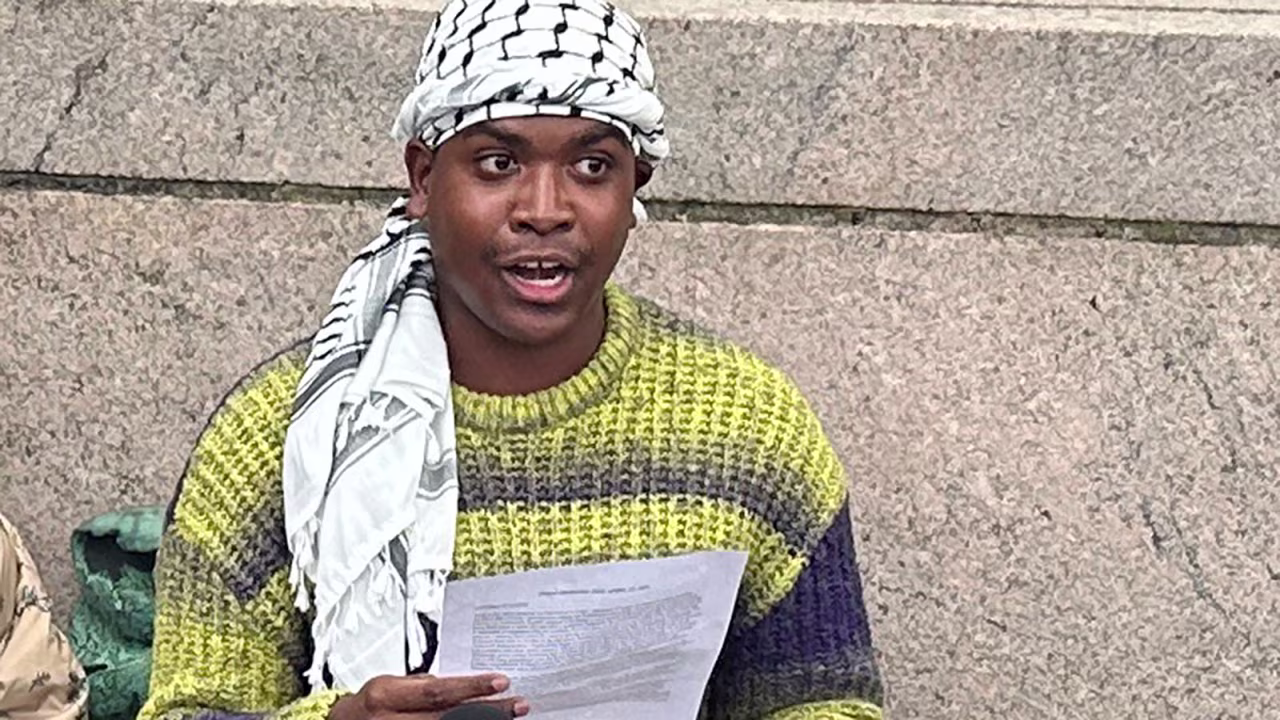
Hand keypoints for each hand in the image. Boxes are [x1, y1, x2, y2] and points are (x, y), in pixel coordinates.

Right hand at [329, 673, 528, 719]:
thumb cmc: (366, 708)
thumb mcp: (388, 688)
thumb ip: (420, 687)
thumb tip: (461, 685)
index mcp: (385, 695)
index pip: (437, 690)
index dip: (470, 688)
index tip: (500, 682)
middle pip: (446, 718)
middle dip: (486, 712)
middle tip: (517, 706)